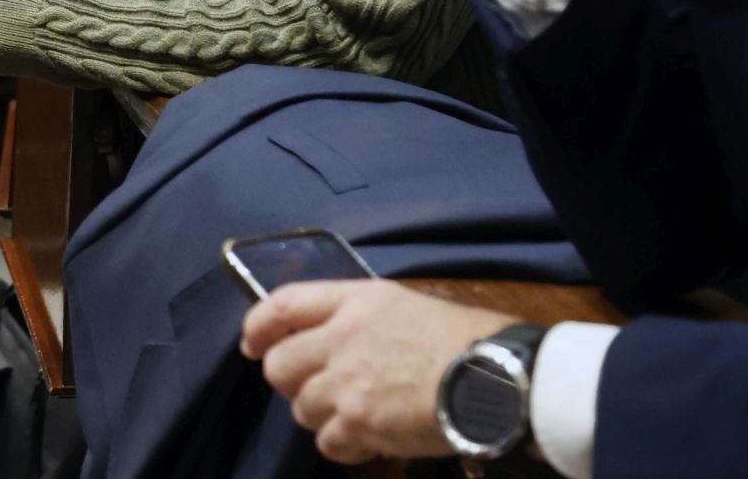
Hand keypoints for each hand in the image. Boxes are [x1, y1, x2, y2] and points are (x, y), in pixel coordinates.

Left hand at [242, 280, 513, 465]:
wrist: (494, 378)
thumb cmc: (463, 338)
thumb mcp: (403, 305)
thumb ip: (360, 318)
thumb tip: (336, 337)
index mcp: (353, 303)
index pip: (282, 305)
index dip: (258, 325)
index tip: (252, 343)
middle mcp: (340, 340)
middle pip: (278, 365)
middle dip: (289, 379)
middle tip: (314, 386)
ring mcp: (347, 385)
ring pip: (301, 407)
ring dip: (320, 413)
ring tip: (352, 412)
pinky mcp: (360, 425)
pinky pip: (327, 442)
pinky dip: (342, 444)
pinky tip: (366, 437)